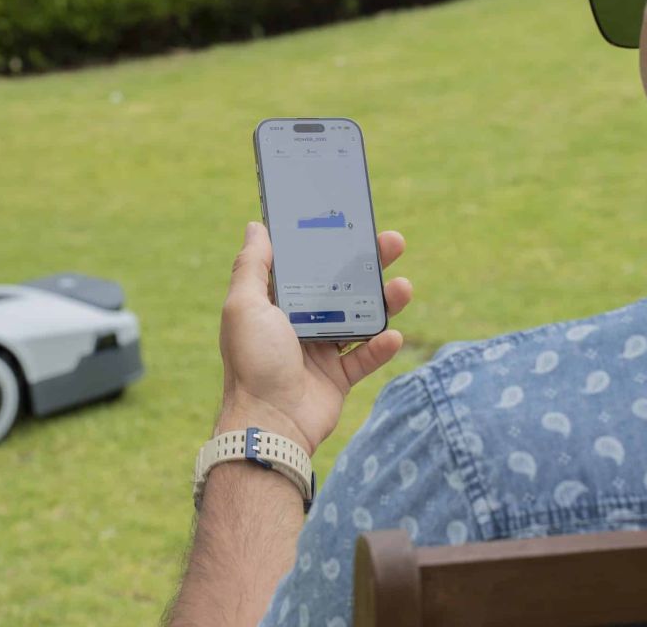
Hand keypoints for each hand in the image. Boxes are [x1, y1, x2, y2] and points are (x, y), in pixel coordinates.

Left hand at [216, 222, 412, 455]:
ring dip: (383, 302)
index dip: (328, 245)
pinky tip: (393, 335)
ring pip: (359, 319)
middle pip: (340, 287)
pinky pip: (365, 357)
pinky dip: (381, 346)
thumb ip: (252, 266)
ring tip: (403, 287)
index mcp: (275, 304)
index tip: (351, 223)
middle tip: (393, 243)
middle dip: (367, 265)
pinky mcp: (337, 378)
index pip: (306, 265)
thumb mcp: (244, 306)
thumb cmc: (252, 362)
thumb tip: (256, 227)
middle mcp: (297, 324)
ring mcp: (319, 351)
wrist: (269, 424)